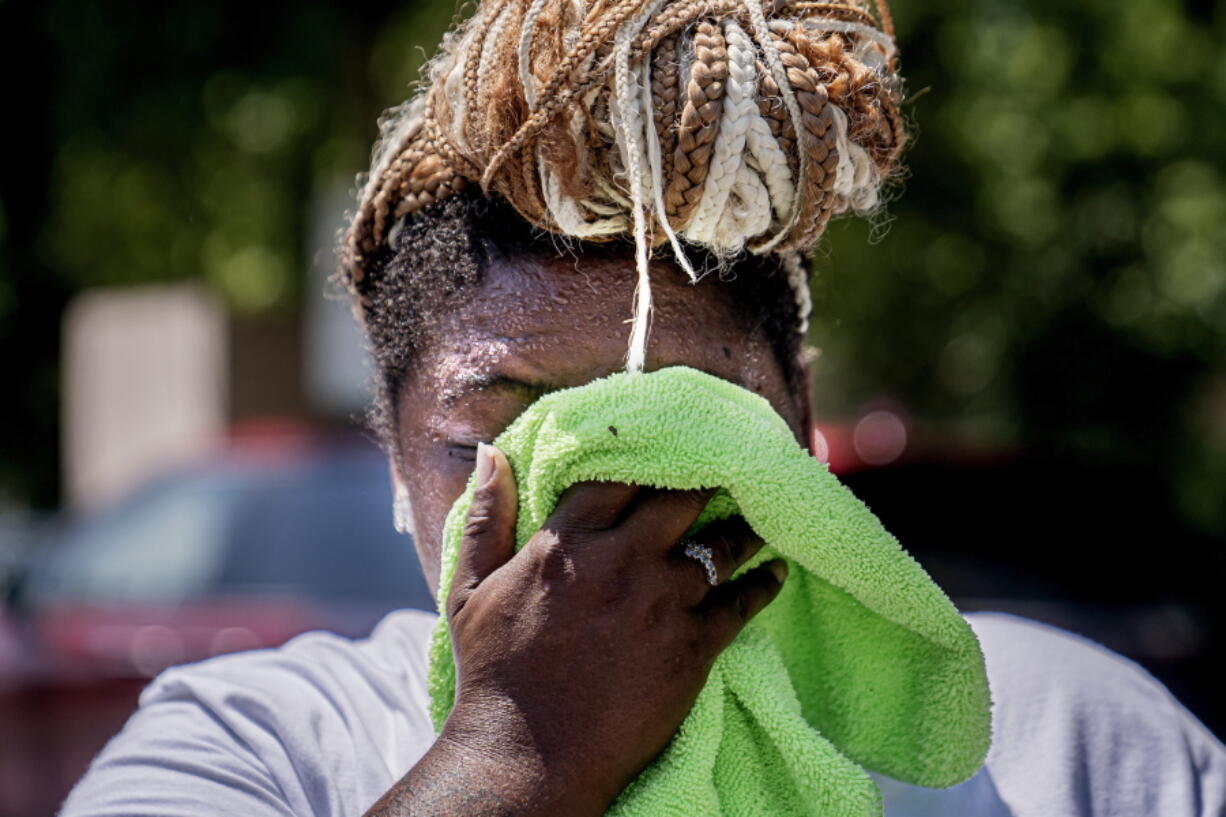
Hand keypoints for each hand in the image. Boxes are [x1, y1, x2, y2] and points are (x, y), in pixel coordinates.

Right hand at [436, 442, 787, 815]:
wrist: (526, 759)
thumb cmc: (493, 673)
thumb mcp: (470, 588)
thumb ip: (486, 516)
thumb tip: (490, 451)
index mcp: (566, 542)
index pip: (619, 475)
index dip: (648, 456)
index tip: (670, 451)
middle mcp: (620, 562)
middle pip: (680, 498)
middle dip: (704, 482)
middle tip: (725, 473)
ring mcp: (661, 603)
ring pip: (719, 546)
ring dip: (741, 529)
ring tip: (757, 518)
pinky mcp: (692, 648)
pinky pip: (742, 603)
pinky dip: (763, 584)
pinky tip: (773, 573)